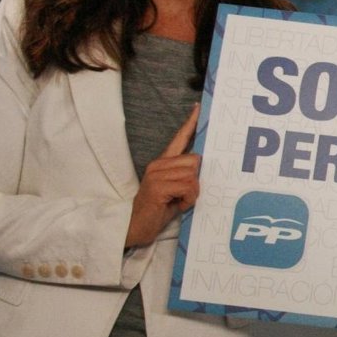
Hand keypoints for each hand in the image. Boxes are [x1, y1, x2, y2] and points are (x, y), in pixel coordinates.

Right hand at [125, 105, 200, 247]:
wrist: (135, 227)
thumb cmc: (158, 211)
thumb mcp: (176, 191)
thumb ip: (187, 176)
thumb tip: (202, 166)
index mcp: (163, 163)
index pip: (179, 139)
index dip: (190, 124)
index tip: (199, 108)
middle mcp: (158, 164)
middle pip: (195, 160)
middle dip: (196, 180)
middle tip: (184, 195)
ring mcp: (156, 174)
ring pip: (193, 175)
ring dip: (192, 193)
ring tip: (178, 201)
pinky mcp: (158, 186)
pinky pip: (189, 187)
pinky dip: (188, 200)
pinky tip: (176, 205)